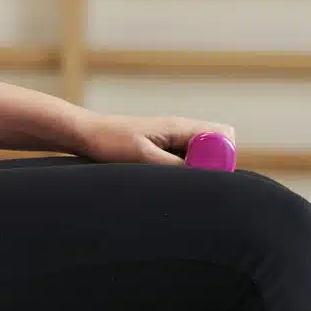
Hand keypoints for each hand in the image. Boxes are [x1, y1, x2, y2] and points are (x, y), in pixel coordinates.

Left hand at [71, 112, 236, 167]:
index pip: (224, 135)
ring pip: (202, 151)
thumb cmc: (110, 141)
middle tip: (197, 183)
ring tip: (180, 183)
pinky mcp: (163, 147)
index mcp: (180, 126)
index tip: (208, 176)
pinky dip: (185, 169)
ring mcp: (172, 138)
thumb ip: (173, 166)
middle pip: (218, 143)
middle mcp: (180, 129)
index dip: (224, 157)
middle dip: (216, 163)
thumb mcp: (143, 157)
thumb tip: (200, 177)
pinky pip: (186, 157)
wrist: (86, 133)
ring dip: (199, 167)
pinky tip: (169, 180)